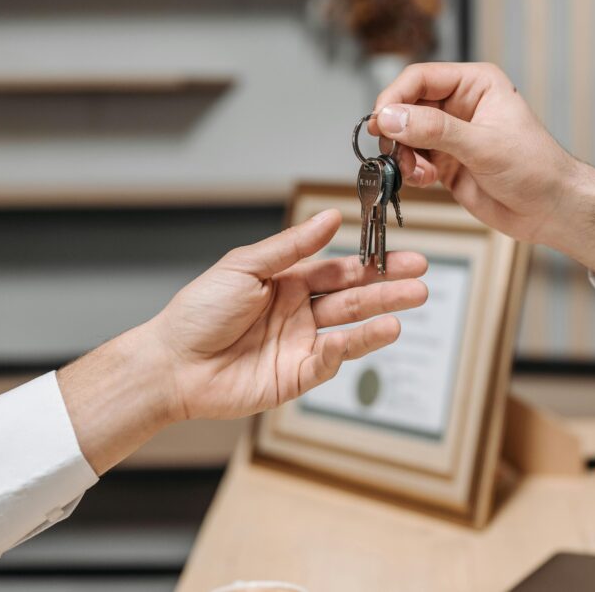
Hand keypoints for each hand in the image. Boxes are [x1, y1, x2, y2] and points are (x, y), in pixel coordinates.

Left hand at [59, 209, 427, 473]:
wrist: (173, 363)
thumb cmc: (198, 311)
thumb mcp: (245, 266)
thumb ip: (292, 246)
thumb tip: (330, 217)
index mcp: (288, 283)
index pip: (339, 271)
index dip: (371, 264)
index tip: (402, 256)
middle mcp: (299, 313)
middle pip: (353, 298)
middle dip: (388, 288)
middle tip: (421, 280)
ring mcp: (299, 345)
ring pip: (349, 329)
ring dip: (380, 317)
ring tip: (410, 304)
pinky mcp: (296, 377)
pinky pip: (330, 361)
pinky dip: (349, 348)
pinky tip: (368, 333)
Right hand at [371, 62, 594, 275]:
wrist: (551, 209)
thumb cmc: (536, 169)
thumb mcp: (483, 144)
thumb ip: (434, 129)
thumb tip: (392, 117)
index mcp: (475, 84)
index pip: (420, 78)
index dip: (395, 97)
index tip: (381, 121)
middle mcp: (459, 105)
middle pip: (407, 106)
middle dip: (398, 131)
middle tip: (395, 152)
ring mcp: (451, 135)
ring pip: (406, 136)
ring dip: (404, 155)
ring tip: (419, 173)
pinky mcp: (445, 162)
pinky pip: (413, 160)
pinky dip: (411, 171)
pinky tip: (426, 180)